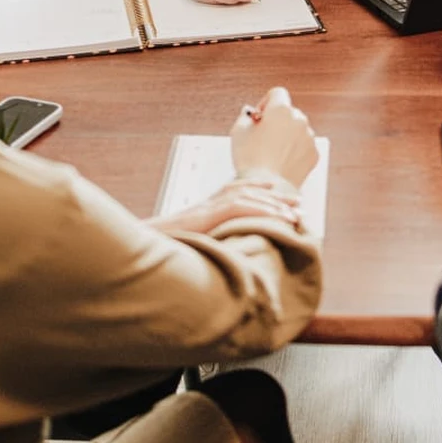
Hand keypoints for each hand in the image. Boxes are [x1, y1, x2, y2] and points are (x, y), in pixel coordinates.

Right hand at [149, 175, 300, 235]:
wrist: (142, 246)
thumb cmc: (163, 248)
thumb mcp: (188, 243)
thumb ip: (206, 241)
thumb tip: (220, 252)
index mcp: (205, 208)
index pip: (237, 192)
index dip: (260, 190)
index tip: (280, 193)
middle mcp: (208, 203)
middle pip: (248, 192)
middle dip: (275, 196)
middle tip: (299, 202)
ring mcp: (207, 207)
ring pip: (248, 197)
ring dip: (274, 204)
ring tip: (295, 213)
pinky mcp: (206, 215)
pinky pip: (238, 207)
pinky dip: (260, 208)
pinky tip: (276, 214)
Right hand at [230, 86, 317, 187]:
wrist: (267, 188)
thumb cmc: (250, 160)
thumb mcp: (238, 131)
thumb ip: (246, 116)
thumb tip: (251, 115)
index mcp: (281, 109)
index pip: (277, 93)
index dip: (266, 103)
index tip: (260, 117)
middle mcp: (299, 119)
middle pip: (289, 112)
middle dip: (277, 121)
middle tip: (264, 137)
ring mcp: (309, 137)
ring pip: (297, 129)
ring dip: (287, 136)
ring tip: (272, 153)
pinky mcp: (314, 154)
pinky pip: (304, 146)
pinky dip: (295, 151)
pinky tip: (281, 162)